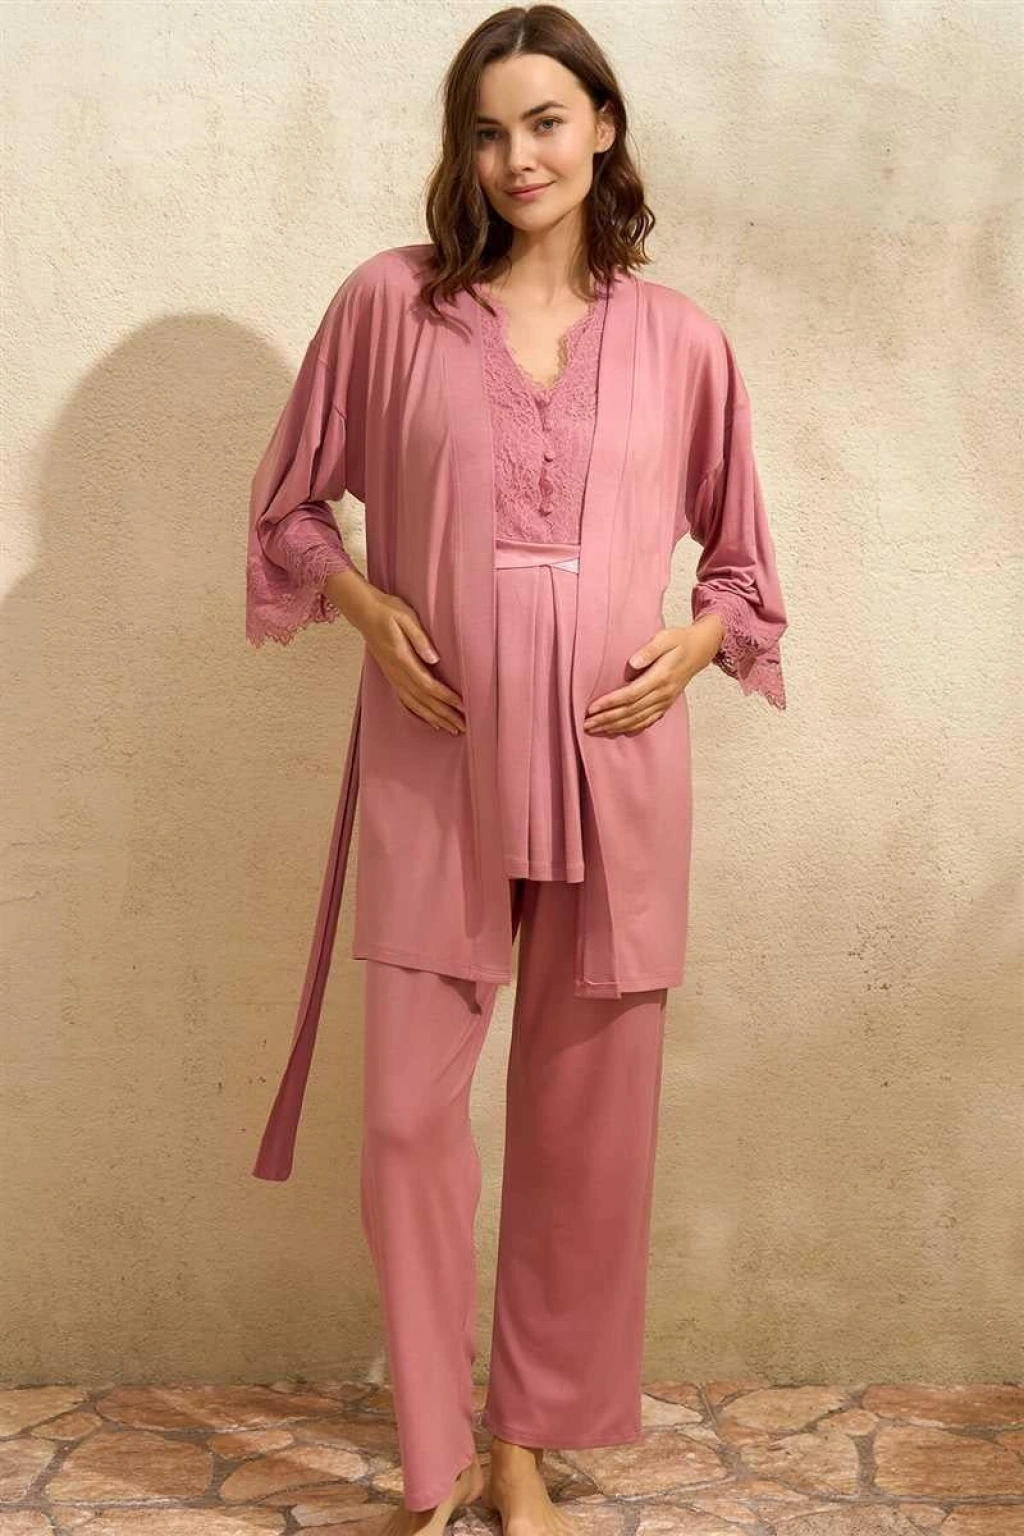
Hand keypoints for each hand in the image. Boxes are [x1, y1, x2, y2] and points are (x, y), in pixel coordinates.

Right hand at [351, 582, 465, 735]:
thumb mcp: (406, 618)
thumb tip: (435, 658)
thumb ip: (420, 639)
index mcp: (402, 659)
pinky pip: (407, 700)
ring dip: (434, 718)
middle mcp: (397, 672)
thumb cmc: (387, 611)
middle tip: (463, 727)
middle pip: (424, 700)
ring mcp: (393, 676)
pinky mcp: (392, 676)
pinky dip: (420, 713)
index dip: (446, 698)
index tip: (463, 706)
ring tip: (451, 728)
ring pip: (415, 704)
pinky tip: (431, 720)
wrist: (364, 612)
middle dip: (445, 715)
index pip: (428, 685)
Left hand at [582, 617, 724, 736]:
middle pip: (630, 711)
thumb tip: (632, 663)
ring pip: (637, 720)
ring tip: (595, 729)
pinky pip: (647, 721)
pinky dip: (630, 728)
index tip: (592, 707)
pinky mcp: (665, 705)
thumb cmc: (679, 641)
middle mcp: (663, 693)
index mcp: (661, 677)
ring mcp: (665, 701)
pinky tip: (616, 731)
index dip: (610, 703)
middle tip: (586, 724)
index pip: (630, 694)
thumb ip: (649, 650)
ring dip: (614, 726)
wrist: (700, 650)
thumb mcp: (666, 637)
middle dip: (607, 719)